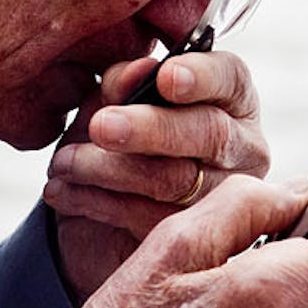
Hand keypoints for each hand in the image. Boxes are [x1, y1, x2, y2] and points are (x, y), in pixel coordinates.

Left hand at [44, 52, 270, 301]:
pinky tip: (65, 193)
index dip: (201, 75)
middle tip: (101, 126)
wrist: (99, 212)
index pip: (230, 77)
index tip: (165, 77)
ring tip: (64, 163)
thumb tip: (140, 69)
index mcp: (229, 98)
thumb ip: (124, 82)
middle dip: (151, 128)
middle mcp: (242, 145)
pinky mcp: (198, 237)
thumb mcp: (111, 102)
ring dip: (109, 170)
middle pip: (209, 132)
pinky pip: (152, 220)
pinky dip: (99, 203)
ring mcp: (227, 195)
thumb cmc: (117, 140)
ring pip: (176, 180)